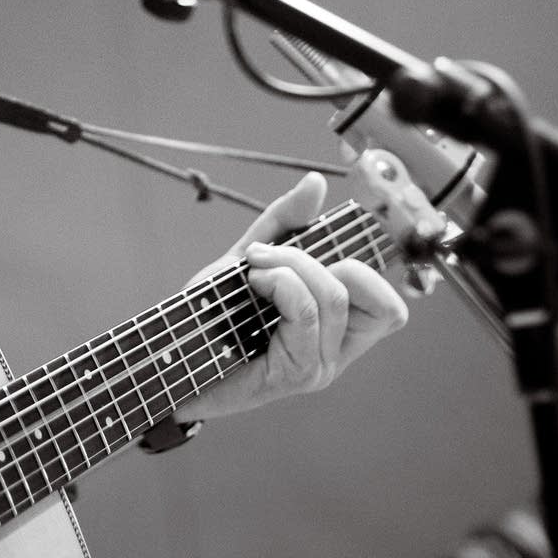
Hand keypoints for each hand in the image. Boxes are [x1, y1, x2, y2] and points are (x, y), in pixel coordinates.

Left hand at [176, 172, 407, 421]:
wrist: (168, 357)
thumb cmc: (209, 316)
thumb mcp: (249, 257)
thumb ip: (285, 222)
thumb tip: (317, 182)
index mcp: (334, 333)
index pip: (389, 309)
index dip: (364, 271)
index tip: (312, 253)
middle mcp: (334, 356)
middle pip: (364, 291)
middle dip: (309, 256)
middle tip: (264, 256)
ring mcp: (317, 369)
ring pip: (332, 297)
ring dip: (288, 267)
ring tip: (253, 272)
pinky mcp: (293, 375)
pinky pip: (305, 313)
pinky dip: (279, 284)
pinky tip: (251, 284)